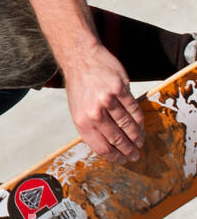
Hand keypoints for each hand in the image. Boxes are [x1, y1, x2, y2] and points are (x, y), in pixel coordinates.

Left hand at [64, 44, 143, 163]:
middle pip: (117, 138)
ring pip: (127, 124)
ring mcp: (108, 100)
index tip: (122, 160)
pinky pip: (133, 108)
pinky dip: (139, 119)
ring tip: (140, 141)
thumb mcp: (77, 109)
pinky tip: (141, 125)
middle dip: (128, 149)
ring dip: (136, 135)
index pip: (101, 146)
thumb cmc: (78, 85)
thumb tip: (106, 145)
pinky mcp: (120, 89)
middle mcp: (94, 112)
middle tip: (135, 155)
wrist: (81, 59)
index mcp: (81, 121)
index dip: (115, 156)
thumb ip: (90, 126)